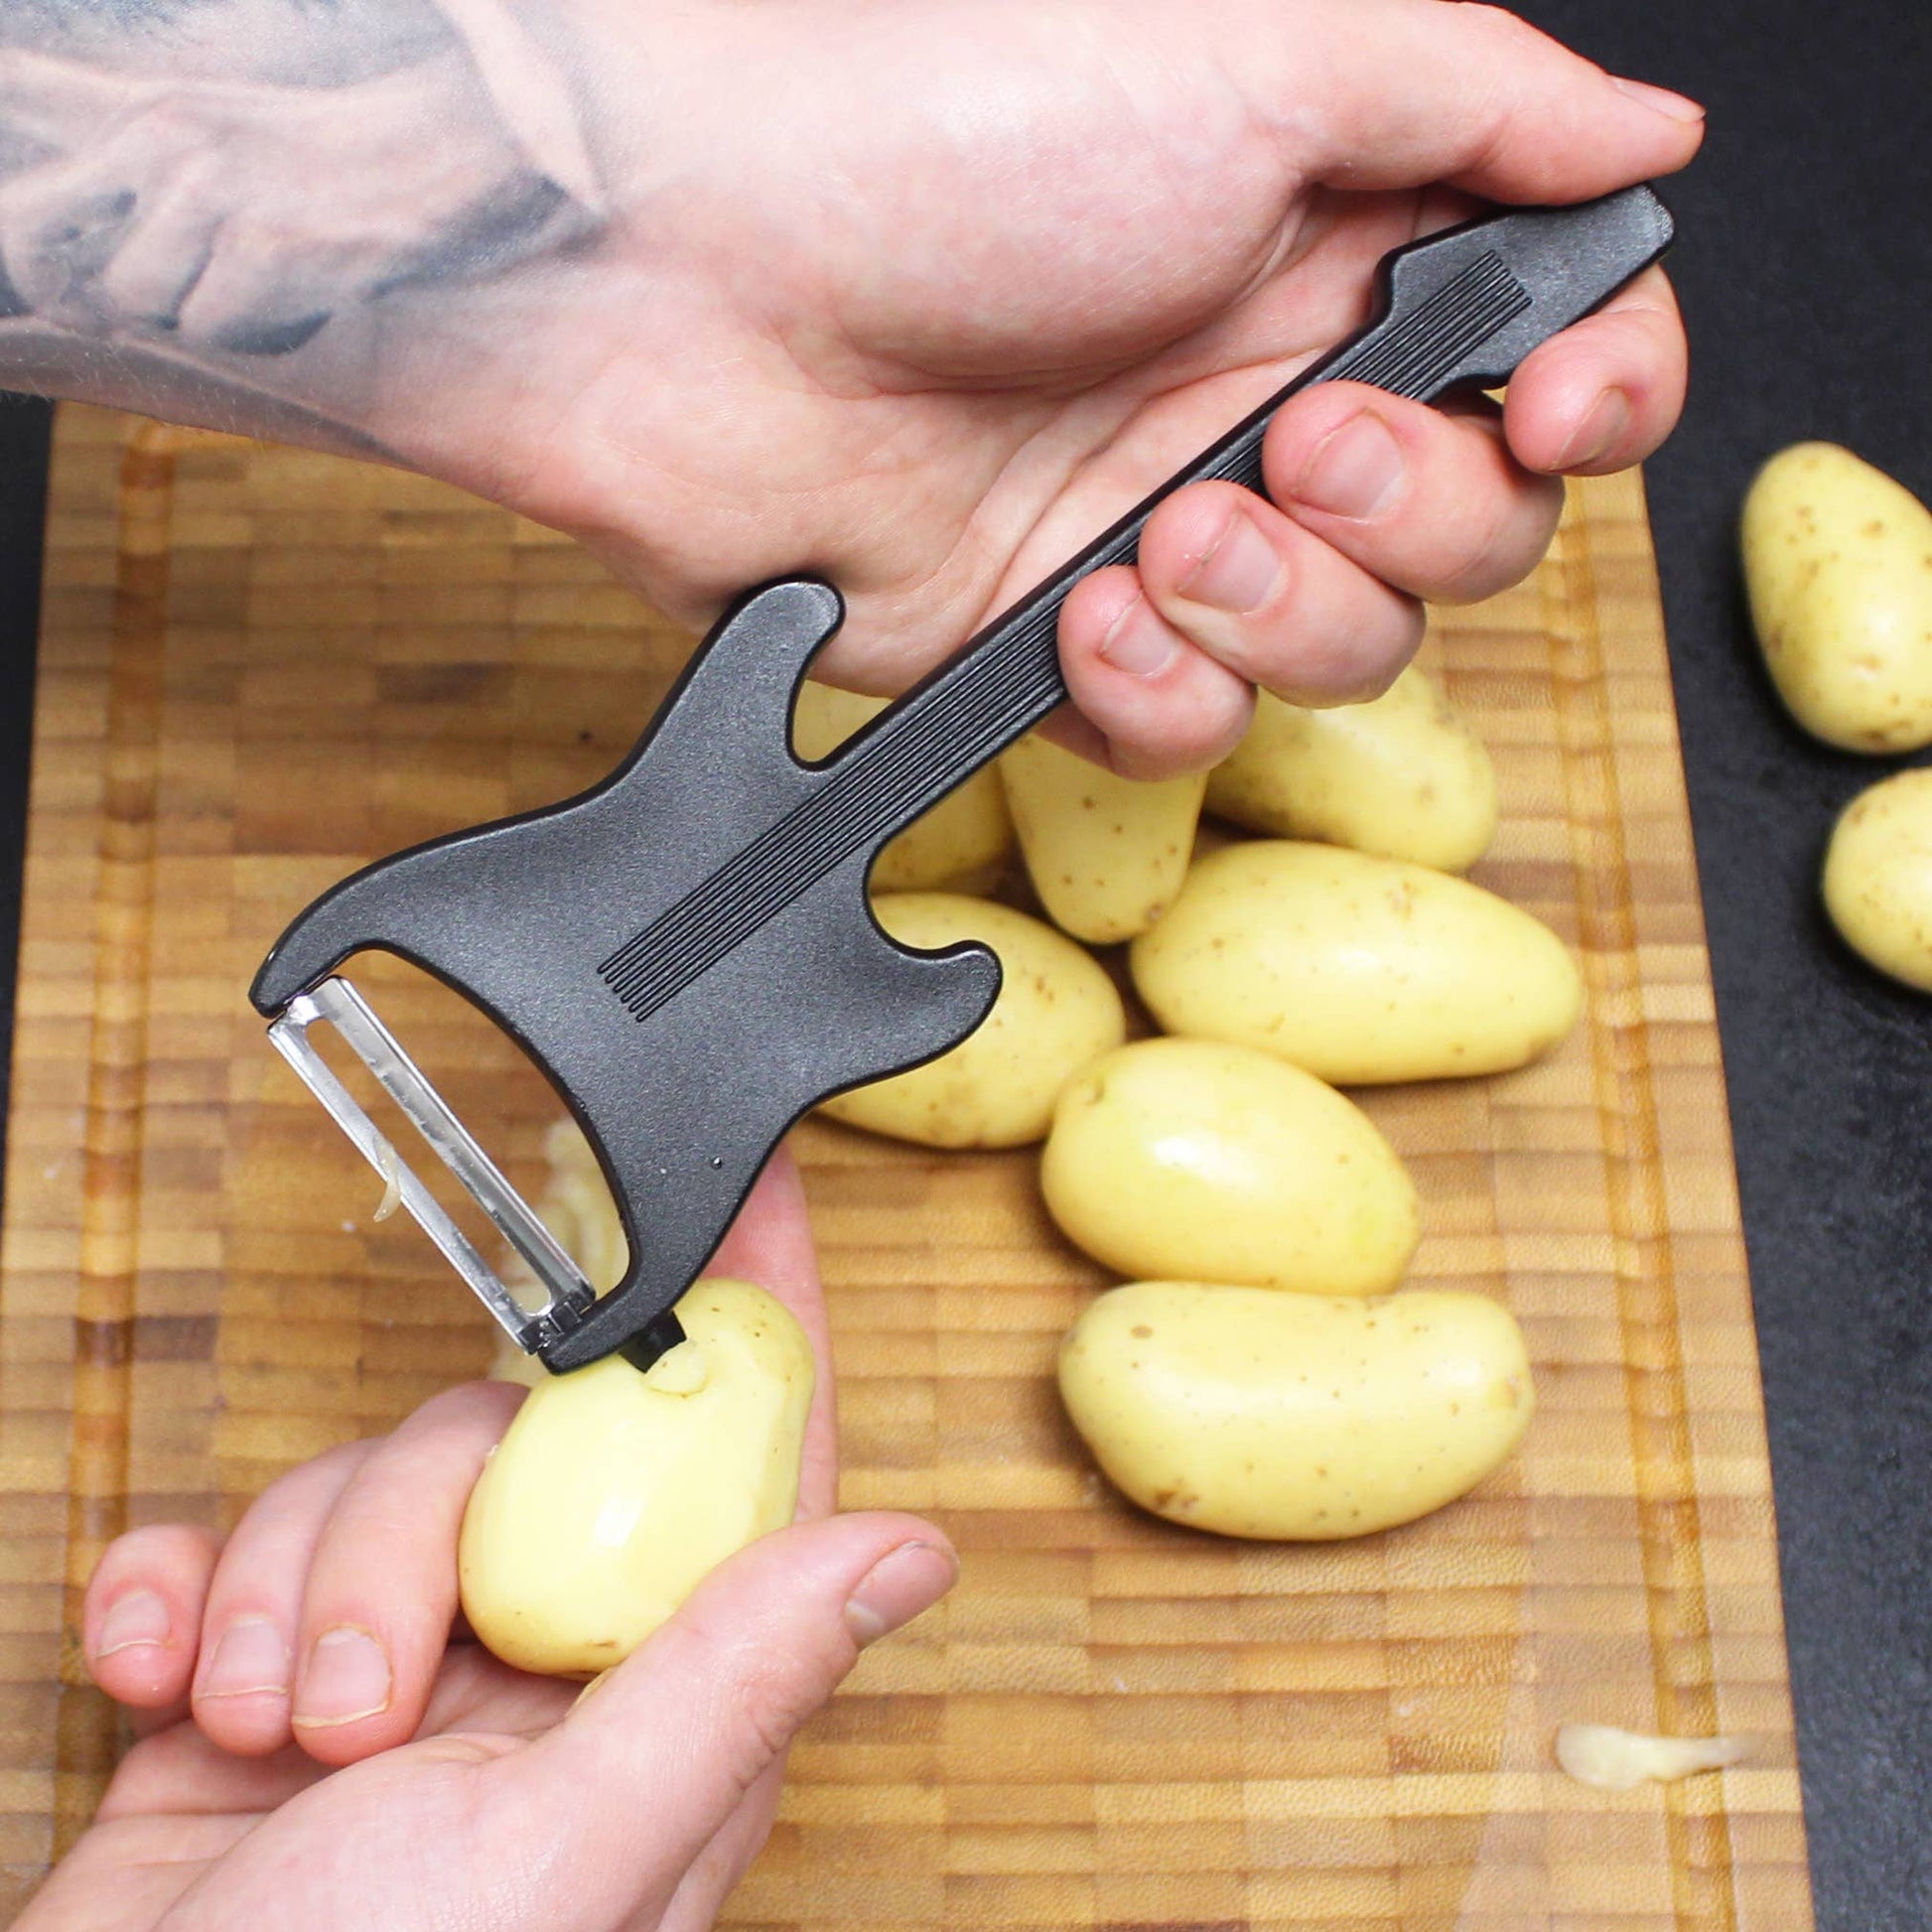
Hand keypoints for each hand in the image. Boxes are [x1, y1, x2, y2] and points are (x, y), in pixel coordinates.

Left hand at [0, 45, 581, 353]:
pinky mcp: (269, 245)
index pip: (31, 210)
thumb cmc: (360, 167)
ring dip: (219, 321)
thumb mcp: (241, 155)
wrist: (459, 149)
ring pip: (153, 309)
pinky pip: (219, 330)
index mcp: (156, 120)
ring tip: (282, 289)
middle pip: (96, 282)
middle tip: (225, 297)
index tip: (80, 303)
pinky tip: (316, 297)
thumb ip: (166, 203)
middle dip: (151, 312)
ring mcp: (216, 192)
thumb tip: (86, 299)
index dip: (40, 273)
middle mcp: (167, 145)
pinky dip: (268, 333)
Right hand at [22, 1151, 956, 1931]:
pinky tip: (164, 1676)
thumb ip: (729, 1681)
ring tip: (260, 1736)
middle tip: (360, 1693)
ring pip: (371, 1484)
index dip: (756, 1324)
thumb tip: (912, 1550)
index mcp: (656, 1711)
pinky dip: (184, 1591)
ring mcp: (397, 1677)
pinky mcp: (254, 1682)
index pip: (743, 1470)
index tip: (760, 1197)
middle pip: (519, 1449)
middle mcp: (541, 1682)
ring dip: (286, 1587)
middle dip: (409, 1531)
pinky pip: (233, 1544)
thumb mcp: (568, 1849)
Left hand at [476, 0, 1702, 774]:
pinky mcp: (1061, 641)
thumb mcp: (1248, 58)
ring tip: (1163, 522)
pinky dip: (1158, 688)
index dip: (1596, 401)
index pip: (1552, 357)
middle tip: (1291, 436)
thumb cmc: (937, 135)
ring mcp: (1164, 531)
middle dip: (1409, 509)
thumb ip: (1475, 103)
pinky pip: (1190, 731)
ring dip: (1282, 606)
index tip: (1557, 412)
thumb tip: (1644, 138)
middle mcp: (1264, 397)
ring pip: (1348, 651)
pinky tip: (1078, 604)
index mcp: (1333, 250)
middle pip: (1474, 531)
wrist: (695, 285)